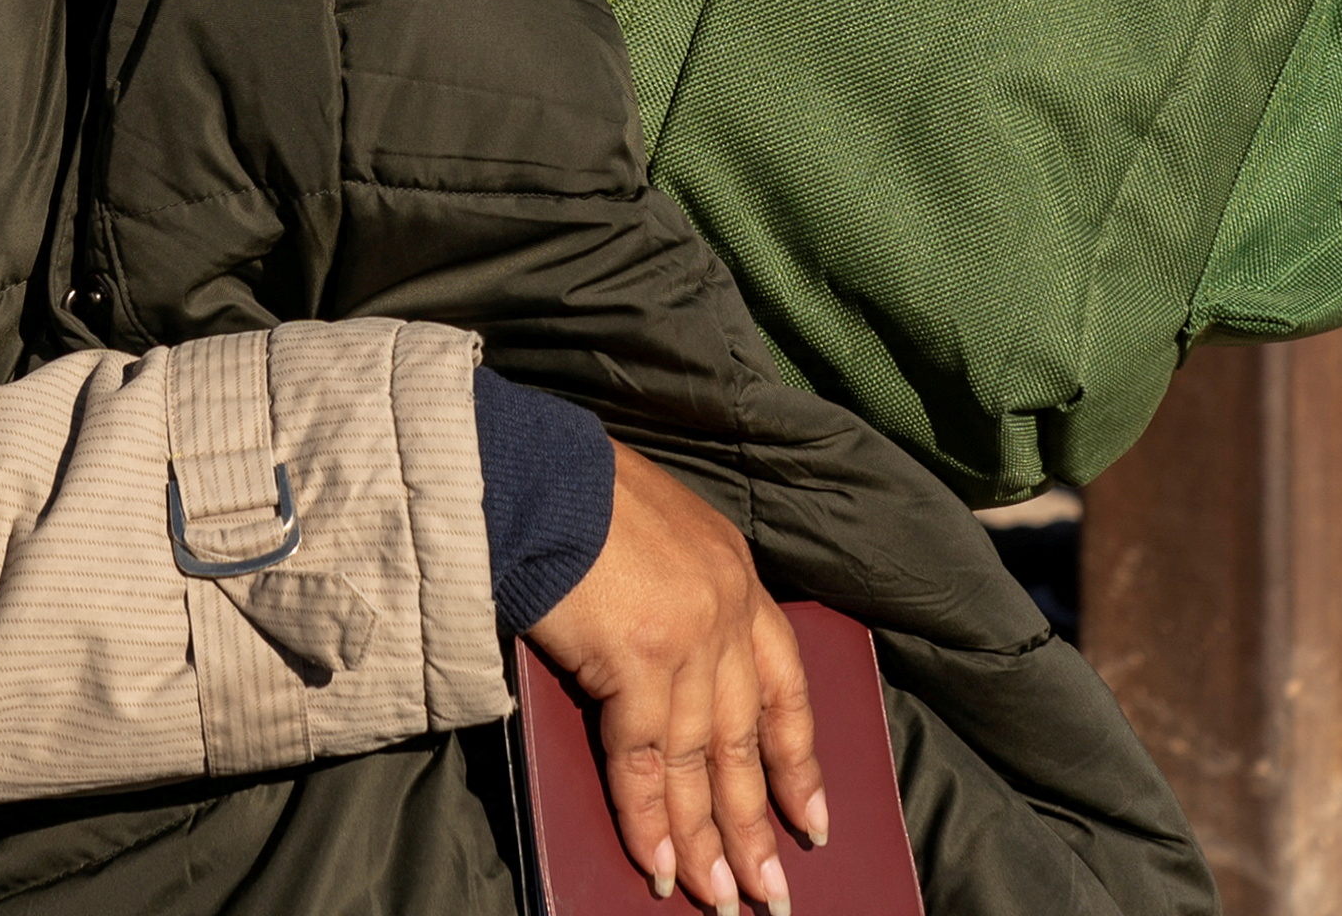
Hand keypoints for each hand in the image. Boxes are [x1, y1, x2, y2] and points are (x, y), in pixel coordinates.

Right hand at [518, 441, 827, 911]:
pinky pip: (645, 762)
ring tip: (721, 899)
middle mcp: (726, 609)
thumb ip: (677, 595)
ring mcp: (687, 637)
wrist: (527, 469)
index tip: (814, 819)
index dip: (799, 761)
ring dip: (709, 840)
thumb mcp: (654, 533)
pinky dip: (650, 820)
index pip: (785, 686)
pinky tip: (659, 865)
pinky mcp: (636, 661)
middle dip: (758, 822)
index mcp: (736, 574)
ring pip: (702, 761)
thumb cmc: (572, 495)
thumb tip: (662, 678)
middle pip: (748, 738)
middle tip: (773, 891)